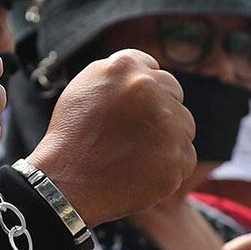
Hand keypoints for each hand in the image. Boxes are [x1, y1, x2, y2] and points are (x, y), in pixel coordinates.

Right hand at [26, 50, 194, 224]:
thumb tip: (152, 73)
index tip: (131, 110)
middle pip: (174, 96)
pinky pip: (185, 158)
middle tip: (133, 134)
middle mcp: (149, 89)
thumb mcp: (87, 86)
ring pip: (184, 127)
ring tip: (135, 154)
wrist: (65, 182)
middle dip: (160, 112)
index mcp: (125, 67)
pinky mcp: (176, 158)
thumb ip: (122, 74)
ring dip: (168, 139)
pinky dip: (169, 166)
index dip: (144, 93)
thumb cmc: (73, 135)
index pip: (155, 72)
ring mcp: (166, 124)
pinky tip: (142, 171)